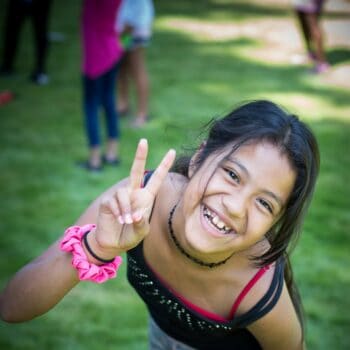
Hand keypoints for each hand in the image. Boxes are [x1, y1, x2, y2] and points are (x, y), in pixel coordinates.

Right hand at [91, 139, 175, 258]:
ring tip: (127, 221)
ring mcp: (120, 196)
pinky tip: (119, 219)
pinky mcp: (108, 201)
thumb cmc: (130, 235)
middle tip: (144, 141)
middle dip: (140, 155)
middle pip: (136, 170)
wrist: (112, 243)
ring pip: (124, 193)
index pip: (156, 179)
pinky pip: (114, 201)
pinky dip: (118, 212)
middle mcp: (133, 192)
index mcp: (145, 197)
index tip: (172, 151)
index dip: (164, 165)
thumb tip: (136, 215)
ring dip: (127, 208)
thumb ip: (141, 223)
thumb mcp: (141, 232)